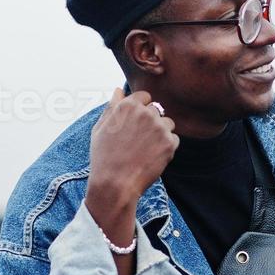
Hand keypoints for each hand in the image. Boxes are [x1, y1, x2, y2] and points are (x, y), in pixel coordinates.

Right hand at [87, 87, 177, 204]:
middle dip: (150, 122)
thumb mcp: (100, 129)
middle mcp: (146, 113)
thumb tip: (119, 90)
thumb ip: (111, 107)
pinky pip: (174, 139)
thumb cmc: (104, 157)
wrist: (115, 184)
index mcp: (128, 106)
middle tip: (137, 142)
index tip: (134, 125)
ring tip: (145, 150)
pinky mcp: (170, 143)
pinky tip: (152, 157)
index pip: (145, 96)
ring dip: (160, 133)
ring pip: (168, 124)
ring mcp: (159, 128)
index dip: (140, 110)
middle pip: (157, 110)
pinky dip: (166, 148)